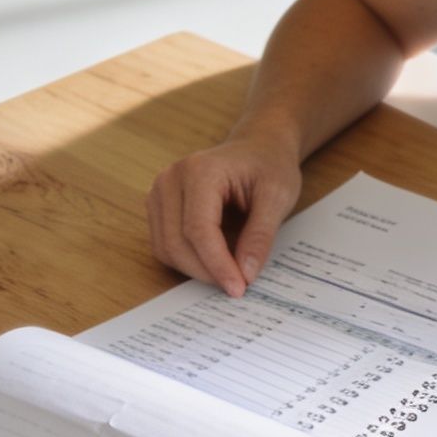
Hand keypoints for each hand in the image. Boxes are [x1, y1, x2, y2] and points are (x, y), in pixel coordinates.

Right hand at [145, 133, 301, 296]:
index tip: (239, 288)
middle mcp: (171, 178)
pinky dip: (187, 260)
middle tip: (238, 285)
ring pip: (165, 248)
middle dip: (206, 271)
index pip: (198, 230)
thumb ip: (261, 235)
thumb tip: (246, 274)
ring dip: (195, 269)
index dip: (217, 265)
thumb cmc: (269, 166)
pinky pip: (164, 244)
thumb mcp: (278, 196)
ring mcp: (159, 191)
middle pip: (176, 242)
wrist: (257, 148)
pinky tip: (214, 260)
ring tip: (230, 271)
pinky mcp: (158, 206)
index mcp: (200, 170)